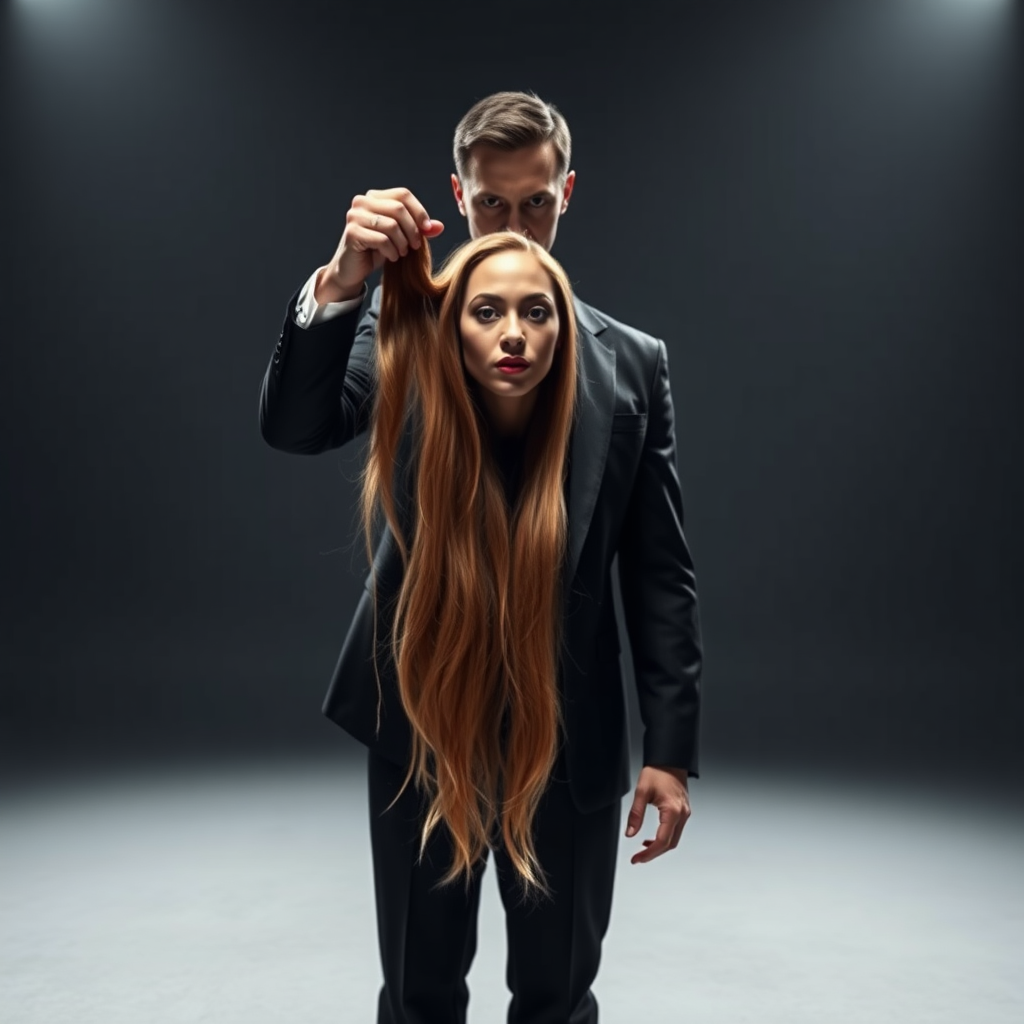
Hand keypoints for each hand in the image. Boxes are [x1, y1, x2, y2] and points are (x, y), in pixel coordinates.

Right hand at [315, 187, 445, 302]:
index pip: (403, 194)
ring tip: (402, 253)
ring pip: (392, 225)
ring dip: (402, 243)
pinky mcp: (352, 233)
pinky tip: (392, 257)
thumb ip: (419, 229)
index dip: (419, 211)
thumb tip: (439, 226)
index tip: (428, 229)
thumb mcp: (402, 238)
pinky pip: (382, 240)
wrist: (353, 269)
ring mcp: (354, 216)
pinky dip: (392, 251)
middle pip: (399, 208)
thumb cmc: (377, 250)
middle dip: (412, 230)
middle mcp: (362, 202)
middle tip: (415, 246)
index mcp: (374, 197)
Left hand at [624, 765, 690, 863]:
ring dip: (659, 847)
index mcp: (673, 811)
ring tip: (643, 849)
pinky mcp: (683, 811)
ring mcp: (685, 813)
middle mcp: (682, 815)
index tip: (637, 859)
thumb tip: (630, 833)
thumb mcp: (642, 791)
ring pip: (674, 839)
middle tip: (638, 858)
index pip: (662, 841)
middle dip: (653, 854)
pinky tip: (652, 838)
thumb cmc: (658, 771)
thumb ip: (635, 814)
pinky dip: (665, 838)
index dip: (649, 854)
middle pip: (670, 844)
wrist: (670, 759)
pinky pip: (675, 831)